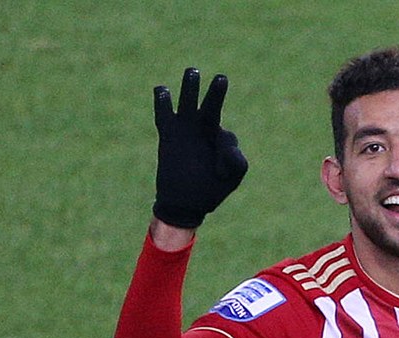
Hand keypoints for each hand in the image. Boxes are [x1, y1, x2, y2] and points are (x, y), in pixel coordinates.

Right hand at [152, 68, 248, 227]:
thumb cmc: (213, 188)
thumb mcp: (234, 175)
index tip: (222, 160)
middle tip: (222, 78)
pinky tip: (163, 90)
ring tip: (192, 72)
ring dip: (189, 87)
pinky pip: (164, 115)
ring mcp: (184, 129)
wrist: (187, 203)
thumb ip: (235, 157)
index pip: (234, 135)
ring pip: (186, 102)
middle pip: (208, 102)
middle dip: (214, 91)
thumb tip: (222, 137)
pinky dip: (163, 102)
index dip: (225, 143)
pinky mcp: (168, 136)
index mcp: (219, 133)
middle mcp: (202, 126)